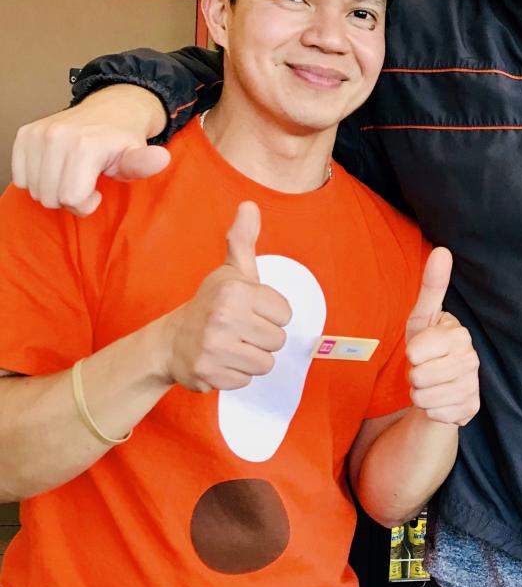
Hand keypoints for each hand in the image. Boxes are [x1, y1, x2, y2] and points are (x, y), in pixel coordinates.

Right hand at [11, 86, 169, 216]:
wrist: (111, 110)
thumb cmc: (123, 140)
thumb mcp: (137, 155)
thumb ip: (144, 164)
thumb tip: (161, 158)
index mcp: (86, 146)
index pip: (71, 199)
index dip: (86, 205)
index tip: (98, 193)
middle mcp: (57, 137)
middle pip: (50, 197)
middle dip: (69, 200)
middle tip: (85, 184)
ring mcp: (38, 134)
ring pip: (34, 190)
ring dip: (53, 191)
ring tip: (72, 175)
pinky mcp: (25, 134)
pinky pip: (20, 177)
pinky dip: (36, 180)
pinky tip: (55, 170)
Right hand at [165, 202, 291, 391]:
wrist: (170, 341)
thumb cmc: (210, 304)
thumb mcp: (229, 271)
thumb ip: (243, 240)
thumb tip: (250, 205)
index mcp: (235, 291)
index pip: (285, 314)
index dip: (271, 315)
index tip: (250, 312)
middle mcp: (224, 318)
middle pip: (278, 341)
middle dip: (262, 338)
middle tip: (239, 331)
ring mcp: (215, 348)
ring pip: (266, 364)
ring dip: (252, 358)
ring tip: (232, 346)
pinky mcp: (210, 374)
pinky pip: (246, 381)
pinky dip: (236, 375)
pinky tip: (222, 361)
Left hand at [405, 247, 479, 425]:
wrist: (441, 387)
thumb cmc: (428, 349)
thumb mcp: (422, 319)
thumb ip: (432, 286)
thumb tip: (442, 250)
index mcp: (459, 334)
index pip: (416, 350)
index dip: (411, 353)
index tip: (419, 351)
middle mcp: (471, 359)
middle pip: (419, 375)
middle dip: (413, 376)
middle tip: (423, 370)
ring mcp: (473, 386)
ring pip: (425, 397)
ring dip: (420, 394)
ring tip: (429, 385)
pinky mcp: (471, 410)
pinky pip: (435, 414)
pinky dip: (431, 410)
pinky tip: (439, 400)